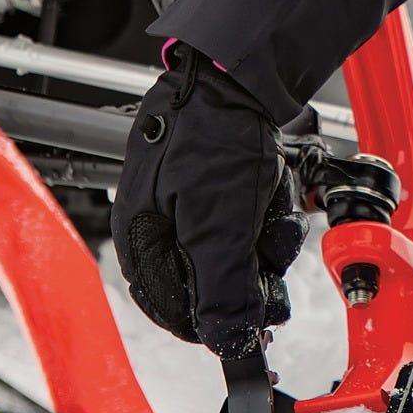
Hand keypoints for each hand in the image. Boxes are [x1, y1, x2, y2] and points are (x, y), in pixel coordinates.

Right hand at [111, 44, 308, 357]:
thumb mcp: (217, 224)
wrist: (236, 72)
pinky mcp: (218, 186)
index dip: (212, 322)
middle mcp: (160, 223)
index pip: (169, 307)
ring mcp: (190, 203)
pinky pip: (247, 222)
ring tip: (269, 207)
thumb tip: (226, 340)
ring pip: (235, 253)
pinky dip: (267, 212)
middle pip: (209, 281)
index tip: (248, 327)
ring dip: (264, 237)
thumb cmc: (212, 134)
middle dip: (248, 268)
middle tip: (267, 252)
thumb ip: (220, 288)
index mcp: (141, 236)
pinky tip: (271, 191)